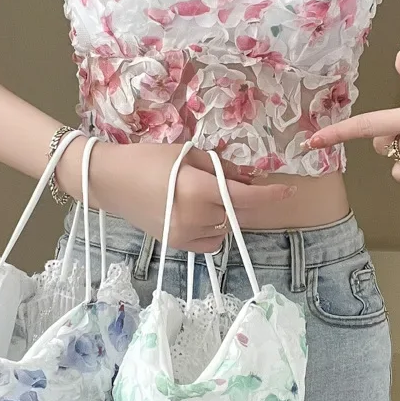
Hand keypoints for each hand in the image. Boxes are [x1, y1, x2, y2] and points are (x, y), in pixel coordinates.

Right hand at [88, 142, 295, 252]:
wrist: (111, 181)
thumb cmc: (148, 160)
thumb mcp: (188, 155)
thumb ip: (222, 168)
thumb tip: (249, 178)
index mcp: (199, 189)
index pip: (246, 197)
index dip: (270, 195)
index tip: (288, 191)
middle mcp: (196, 216)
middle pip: (238, 213)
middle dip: (246, 200)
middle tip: (239, 185)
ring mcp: (186, 234)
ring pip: (225, 227)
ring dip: (226, 213)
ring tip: (204, 196)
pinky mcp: (177, 244)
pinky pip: (211, 242)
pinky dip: (214, 230)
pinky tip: (200, 215)